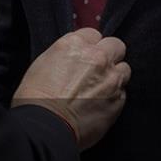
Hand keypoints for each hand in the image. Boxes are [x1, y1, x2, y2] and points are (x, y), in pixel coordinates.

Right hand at [11, 28, 130, 149]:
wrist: (45, 126)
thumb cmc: (36, 98)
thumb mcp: (44, 62)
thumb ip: (66, 54)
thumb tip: (76, 58)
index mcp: (75, 44)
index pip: (93, 34)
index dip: (89, 46)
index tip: (85, 55)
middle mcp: (97, 57)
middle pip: (116, 45)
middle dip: (109, 54)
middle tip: (98, 68)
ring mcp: (111, 79)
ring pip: (124, 69)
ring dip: (114, 76)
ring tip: (100, 88)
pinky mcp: (118, 100)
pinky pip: (122, 92)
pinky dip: (114, 96)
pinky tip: (99, 104)